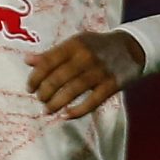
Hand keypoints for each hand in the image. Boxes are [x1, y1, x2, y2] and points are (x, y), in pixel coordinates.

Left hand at [26, 30, 143, 120]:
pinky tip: (66, 115)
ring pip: (72, 91)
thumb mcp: (76, 43)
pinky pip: (92, 101)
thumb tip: (27, 61)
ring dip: (56, 103)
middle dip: (44, 92)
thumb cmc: (97, 46)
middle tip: (40, 99)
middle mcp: (86, 56)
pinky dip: (77, 111)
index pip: (47, 62)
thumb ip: (52, 53)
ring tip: (48, 109)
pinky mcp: (112, 84)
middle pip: (57, 78)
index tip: (30, 88)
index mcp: (74, 44)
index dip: (35, 78)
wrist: (132, 47)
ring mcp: (100, 71)